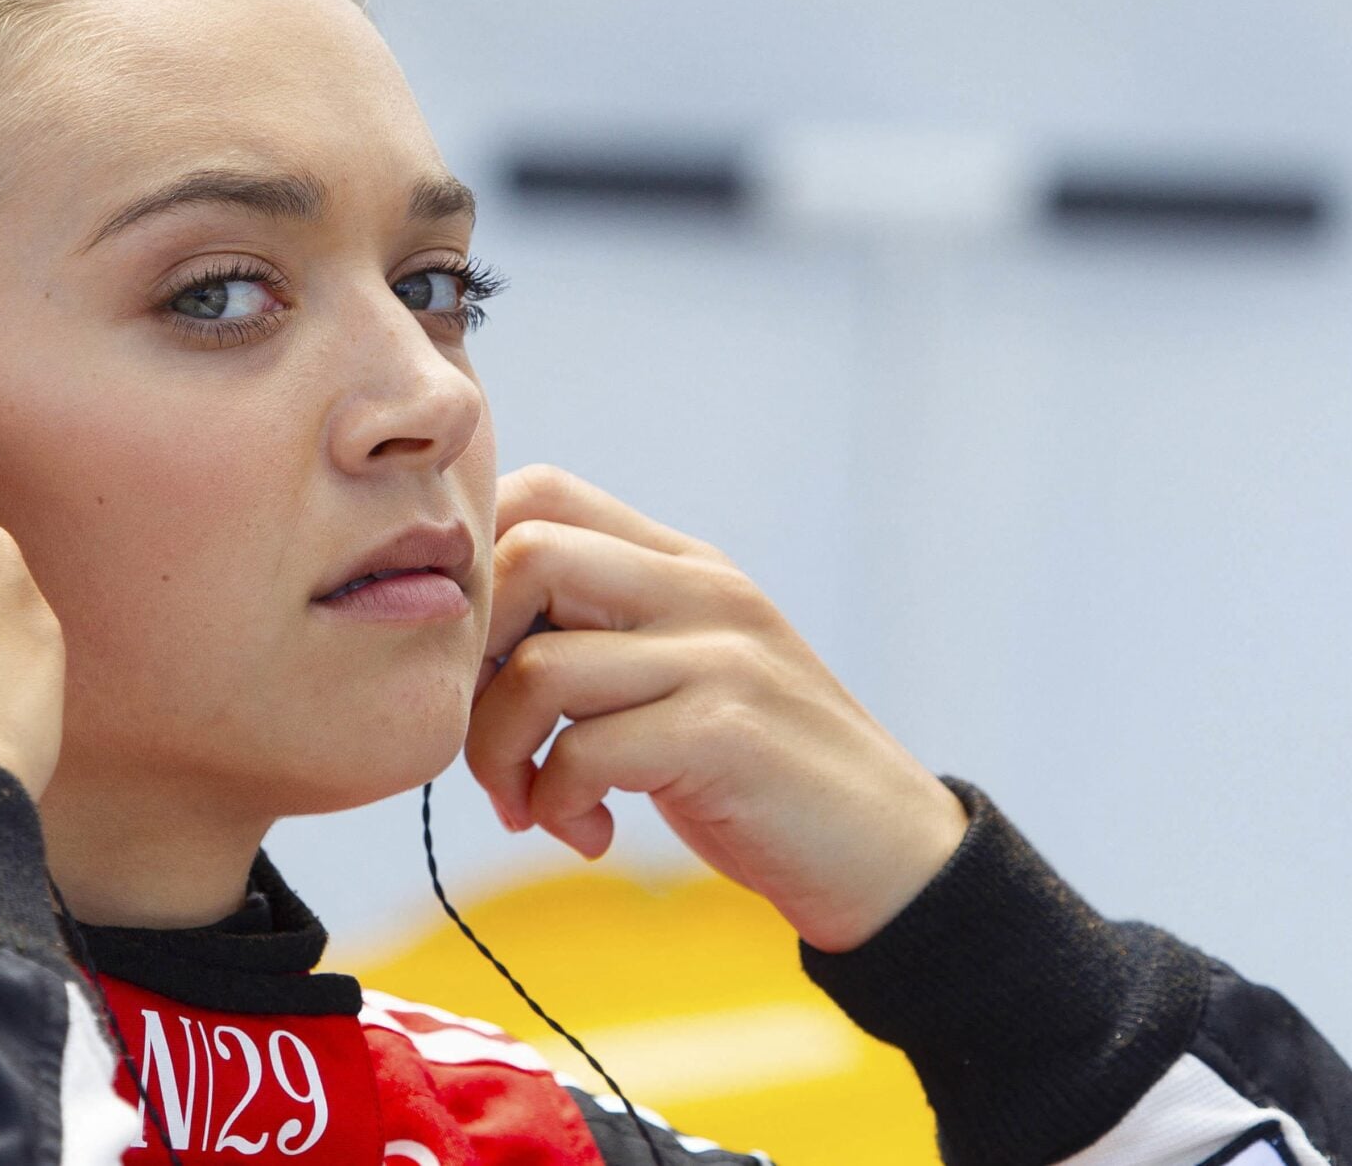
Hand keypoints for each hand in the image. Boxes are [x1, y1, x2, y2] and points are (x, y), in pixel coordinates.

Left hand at [464, 465, 968, 952]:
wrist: (891, 858)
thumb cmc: (758, 778)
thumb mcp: (682, 678)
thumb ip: (601, 637)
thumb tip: (460, 642)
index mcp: (683, 563)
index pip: (539, 493)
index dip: (473, 571)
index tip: (473, 669)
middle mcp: (701, 589)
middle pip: (523, 557)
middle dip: (471, 665)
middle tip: (491, 744)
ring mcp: (719, 656)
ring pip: (536, 666)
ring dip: (500, 756)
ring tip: (531, 806)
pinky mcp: (726, 733)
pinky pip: (583, 751)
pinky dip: (557, 805)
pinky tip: (590, 833)